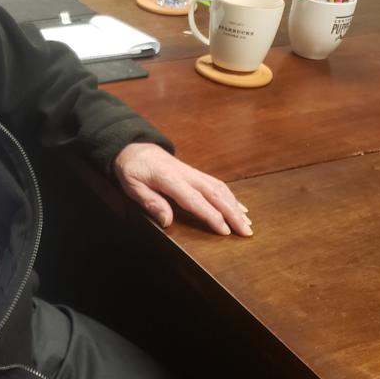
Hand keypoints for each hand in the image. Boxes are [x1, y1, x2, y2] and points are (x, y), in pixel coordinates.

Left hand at [113, 143, 251, 236]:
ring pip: (220, 188)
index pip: (194, 199)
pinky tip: (240, 208)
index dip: (211, 215)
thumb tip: (168, 221)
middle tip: (246, 232)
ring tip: (247, 224)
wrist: (134, 146)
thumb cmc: (132, 169)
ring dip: (235, 206)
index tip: (225, 231)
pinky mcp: (195, 173)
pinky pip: (217, 184)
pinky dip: (231, 197)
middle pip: (214, 194)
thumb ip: (151, 202)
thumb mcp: (133, 186)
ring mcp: (193, 173)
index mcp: (169, 179)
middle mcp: (186, 175)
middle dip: (232, 213)